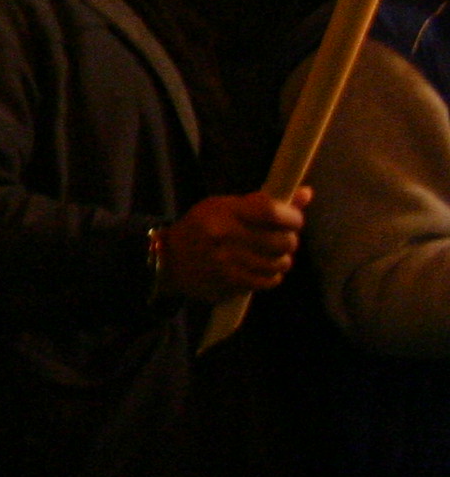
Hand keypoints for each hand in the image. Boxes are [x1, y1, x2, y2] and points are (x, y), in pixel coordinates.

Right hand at [160, 189, 309, 301]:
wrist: (169, 261)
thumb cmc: (202, 228)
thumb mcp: (225, 207)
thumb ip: (265, 203)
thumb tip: (307, 193)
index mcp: (224, 210)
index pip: (272, 212)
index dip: (292, 217)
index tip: (294, 220)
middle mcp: (225, 234)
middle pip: (282, 240)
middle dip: (288, 240)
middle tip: (280, 239)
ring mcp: (228, 261)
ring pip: (279, 262)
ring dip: (280, 260)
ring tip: (269, 255)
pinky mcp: (230, 282)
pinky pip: (269, 280)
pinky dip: (271, 275)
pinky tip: (261, 269)